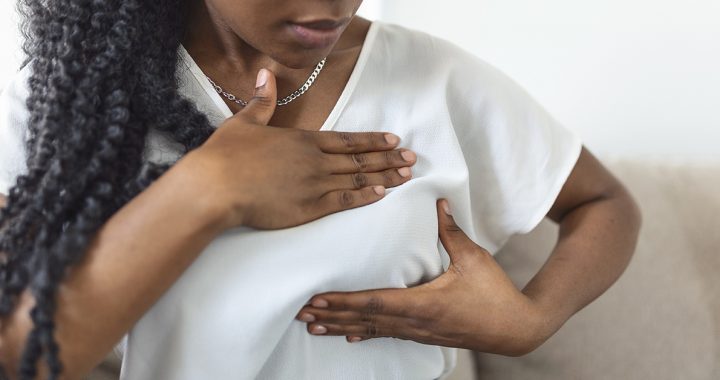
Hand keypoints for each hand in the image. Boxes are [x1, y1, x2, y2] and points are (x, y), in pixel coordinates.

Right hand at [178, 69, 416, 229]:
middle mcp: (315, 160)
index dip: (372, 140)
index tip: (393, 139)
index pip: (346, 139)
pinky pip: (344, 200)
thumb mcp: (244, 121)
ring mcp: (315, 184)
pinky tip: (382, 194)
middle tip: (412, 158)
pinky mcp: (309, 207)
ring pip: (357, 178)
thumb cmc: (226, 155)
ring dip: (384, 176)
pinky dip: (365, 197)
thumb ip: (261, 100)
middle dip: (387, 158)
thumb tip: (266, 73)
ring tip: (406, 175)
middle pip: (359, 158)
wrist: (217, 187)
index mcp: (302, 140)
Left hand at [294, 199, 547, 355]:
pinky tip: (350, 336)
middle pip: (366, 320)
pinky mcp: (424, 336)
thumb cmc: (495, 294)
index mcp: (424, 303)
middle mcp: (415, 322)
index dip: (344, 303)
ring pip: (372, 330)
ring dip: (342, 327)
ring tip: (314, 326)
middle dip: (332, 316)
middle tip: (303, 313)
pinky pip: (387, 334)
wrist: (516, 329)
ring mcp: (419, 332)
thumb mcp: (474, 259)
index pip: (375, 302)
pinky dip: (364, 333)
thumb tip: (438, 202)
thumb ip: (451, 232)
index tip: (318, 300)